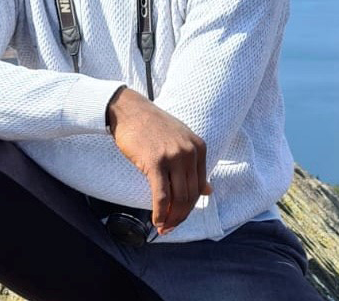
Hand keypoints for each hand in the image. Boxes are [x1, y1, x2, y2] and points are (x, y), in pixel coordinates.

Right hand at [107, 88, 212, 234]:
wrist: (130, 111)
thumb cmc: (152, 126)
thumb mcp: (180, 140)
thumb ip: (194, 164)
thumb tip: (209, 190)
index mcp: (199, 147)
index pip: (200, 185)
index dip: (191, 205)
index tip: (180, 216)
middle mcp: (189, 152)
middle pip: (190, 194)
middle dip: (181, 216)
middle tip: (170, 227)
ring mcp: (173, 157)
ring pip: (178, 198)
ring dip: (171, 218)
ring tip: (163, 227)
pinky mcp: (155, 163)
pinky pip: (161, 195)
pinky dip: (160, 212)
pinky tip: (156, 221)